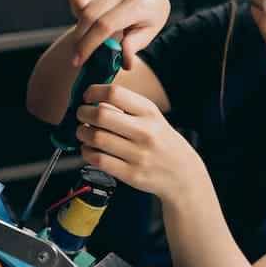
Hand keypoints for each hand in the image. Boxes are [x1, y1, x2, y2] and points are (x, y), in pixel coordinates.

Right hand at [68, 0, 169, 69]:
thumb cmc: (149, 18)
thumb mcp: (148, 34)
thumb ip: (134, 47)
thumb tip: (125, 63)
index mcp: (137, 3)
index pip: (106, 25)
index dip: (89, 44)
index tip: (79, 60)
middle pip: (90, 15)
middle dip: (79, 39)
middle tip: (76, 57)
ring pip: (80, 2)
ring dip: (78, 23)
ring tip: (88, 34)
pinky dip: (77, 10)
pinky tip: (87, 19)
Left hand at [75, 84, 200, 199]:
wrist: (183, 175)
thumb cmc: (163, 142)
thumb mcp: (152, 118)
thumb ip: (126, 108)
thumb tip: (94, 102)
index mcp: (149, 112)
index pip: (114, 93)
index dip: (94, 91)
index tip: (88, 96)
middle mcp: (145, 132)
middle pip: (101, 115)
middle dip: (83, 113)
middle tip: (81, 115)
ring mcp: (138, 154)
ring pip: (96, 138)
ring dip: (82, 133)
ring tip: (84, 132)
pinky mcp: (130, 174)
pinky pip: (98, 159)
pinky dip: (87, 151)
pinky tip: (89, 148)